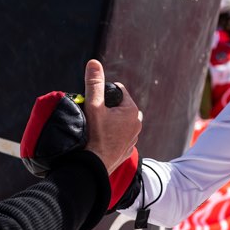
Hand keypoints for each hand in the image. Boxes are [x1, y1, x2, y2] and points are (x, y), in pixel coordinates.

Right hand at [81, 60, 140, 174]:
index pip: (117, 90)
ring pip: (119, 122)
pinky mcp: (126, 150)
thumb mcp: (93, 106)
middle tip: (93, 116)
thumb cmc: (94, 136)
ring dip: (109, 122)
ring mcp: (132, 139)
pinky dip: (110, 136)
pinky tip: (100, 139)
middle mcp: (136, 124)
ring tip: (95, 128)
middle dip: (107, 108)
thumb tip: (94, 63)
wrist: (93, 167)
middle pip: (118, 106)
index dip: (103, 93)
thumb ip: (94, 83)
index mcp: (131, 111)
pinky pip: (118, 137)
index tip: (94, 102)